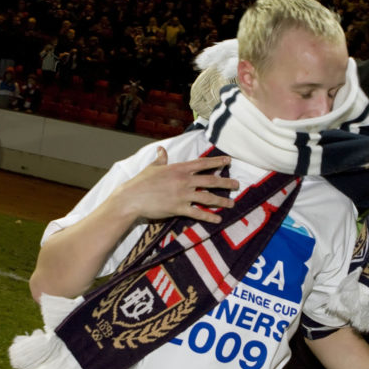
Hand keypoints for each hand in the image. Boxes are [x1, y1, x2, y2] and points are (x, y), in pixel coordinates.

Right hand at [116, 146, 238, 223]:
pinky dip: (209, 216)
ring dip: (222, 201)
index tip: (229, 161)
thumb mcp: (153, 167)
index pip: (203, 163)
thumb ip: (161, 158)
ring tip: (232, 204)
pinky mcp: (178, 208)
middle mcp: (184, 180)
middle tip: (237, 184)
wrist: (131, 198)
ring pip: (208, 197)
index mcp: (179, 168)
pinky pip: (197, 213)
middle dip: (226, 182)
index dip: (217, 162)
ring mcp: (182, 195)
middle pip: (211, 180)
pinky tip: (218, 219)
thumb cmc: (141, 182)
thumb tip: (161, 149)